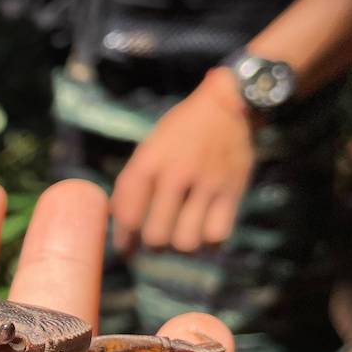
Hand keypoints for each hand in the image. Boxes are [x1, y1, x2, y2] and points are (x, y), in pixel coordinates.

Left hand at [111, 69, 254, 252]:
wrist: (228, 103)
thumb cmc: (180, 130)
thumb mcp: (149, 147)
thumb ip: (134, 182)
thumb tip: (117, 221)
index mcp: (149, 161)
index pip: (128, 214)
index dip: (123, 239)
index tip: (125, 248)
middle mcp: (177, 172)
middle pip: (157, 236)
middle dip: (152, 245)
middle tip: (154, 242)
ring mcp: (207, 183)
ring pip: (187, 241)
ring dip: (180, 245)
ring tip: (180, 236)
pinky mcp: (234, 190)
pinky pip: (217, 235)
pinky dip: (209, 241)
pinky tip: (204, 231)